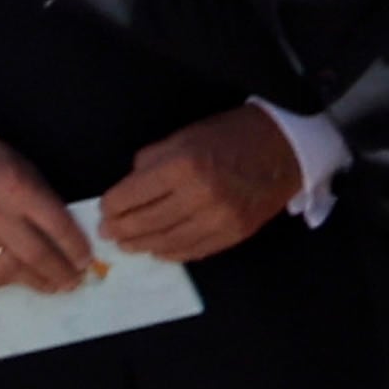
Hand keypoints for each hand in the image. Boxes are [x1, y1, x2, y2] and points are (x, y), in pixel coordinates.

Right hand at [0, 119, 94, 292]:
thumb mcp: (19, 167)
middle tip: (73, 281)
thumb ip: (41, 201)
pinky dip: (2, 280)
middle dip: (60, 273)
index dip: (75, 248)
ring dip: (34, 282)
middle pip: (36, 255)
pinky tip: (14, 278)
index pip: (57, 227)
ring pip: (9, 271)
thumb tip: (66, 237)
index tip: (85, 260)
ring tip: (49, 285)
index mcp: (16, 187)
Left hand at [97, 105, 299, 261]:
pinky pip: (193, 251)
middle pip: (147, 222)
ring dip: (142, 245)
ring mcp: (218, 220)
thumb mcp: (185, 135)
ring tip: (126, 244)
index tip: (103, 210)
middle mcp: (199, 196)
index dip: (113, 205)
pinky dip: (171, 253)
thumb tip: (129, 186)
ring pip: (167, 242)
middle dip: (121, 229)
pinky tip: (157, 250)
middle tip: (107, 233)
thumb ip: (153, 161)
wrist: (285, 149)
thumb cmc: (231, 135)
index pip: (134, 194)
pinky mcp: (233, 235)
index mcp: (183, 165)